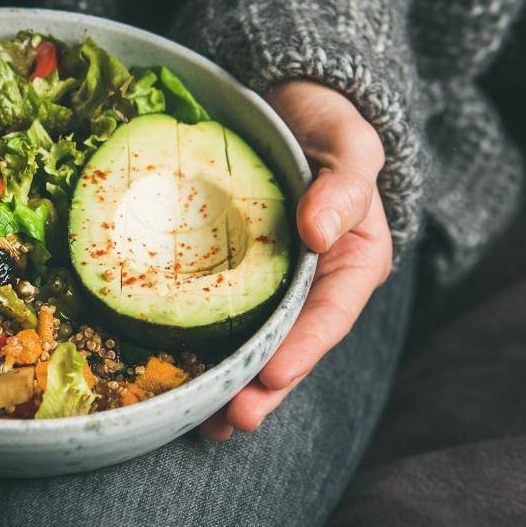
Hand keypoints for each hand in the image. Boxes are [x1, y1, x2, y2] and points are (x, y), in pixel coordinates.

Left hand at [200, 81, 391, 440]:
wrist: (288, 104)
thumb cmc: (325, 123)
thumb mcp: (349, 143)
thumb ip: (345, 185)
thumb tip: (319, 230)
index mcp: (351, 261)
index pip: (330, 315)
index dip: (303, 349)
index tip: (273, 374)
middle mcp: (312, 282)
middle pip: (290, 345)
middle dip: (262, 387)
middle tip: (231, 419)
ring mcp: (271, 281)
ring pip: (254, 341)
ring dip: (230, 383)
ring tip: (204, 422)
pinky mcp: (232, 271)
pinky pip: (217, 312)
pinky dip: (199, 346)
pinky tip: (174, 375)